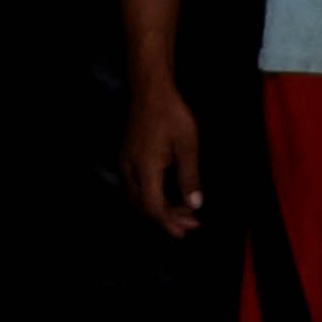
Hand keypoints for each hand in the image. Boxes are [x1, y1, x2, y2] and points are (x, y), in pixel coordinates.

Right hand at [122, 82, 202, 235]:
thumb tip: (195, 204)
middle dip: (167, 219)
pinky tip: (170, 197)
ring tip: (184, 212)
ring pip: (138, 199)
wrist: (150, 90)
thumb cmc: (170, 113)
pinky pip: (136, 188)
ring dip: (160, 209)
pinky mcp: (127, 159)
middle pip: (144, 207)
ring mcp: (126, 164)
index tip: (186, 230)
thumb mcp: (188, 145)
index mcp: (146, 167)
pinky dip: (153, 198)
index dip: (169, 222)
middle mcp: (131, 169)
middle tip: (191, 223)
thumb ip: (190, 177)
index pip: (153, 207)